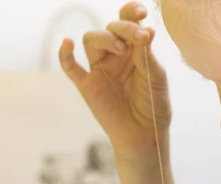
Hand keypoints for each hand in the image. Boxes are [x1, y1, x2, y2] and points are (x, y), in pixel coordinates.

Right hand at [58, 1, 171, 155]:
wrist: (144, 134)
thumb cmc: (154, 105)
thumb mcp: (155, 77)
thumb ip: (146, 54)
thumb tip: (145, 28)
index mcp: (135, 49)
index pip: (128, 21)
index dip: (131, 11)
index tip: (141, 13)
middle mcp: (116, 55)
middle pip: (110, 27)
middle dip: (123, 28)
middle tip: (137, 38)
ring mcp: (100, 69)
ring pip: (91, 40)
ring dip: (104, 38)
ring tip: (120, 50)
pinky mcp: (87, 86)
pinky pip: (70, 67)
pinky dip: (65, 54)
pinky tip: (67, 43)